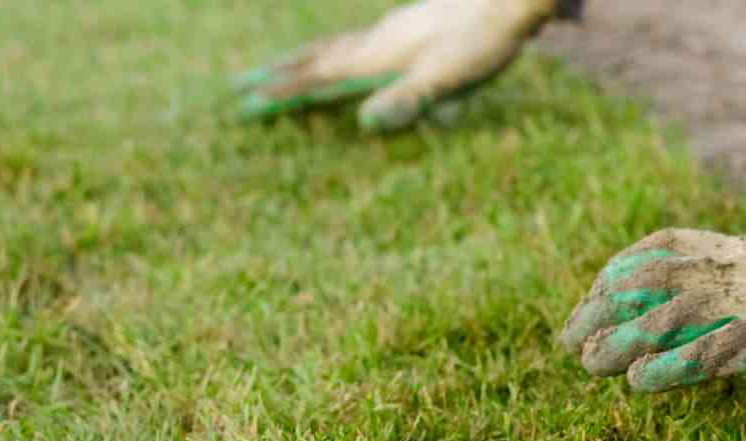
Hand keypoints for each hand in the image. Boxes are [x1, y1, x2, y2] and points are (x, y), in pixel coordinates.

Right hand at [234, 0, 560, 132]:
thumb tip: (365, 123)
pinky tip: (347, 53)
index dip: (281, 93)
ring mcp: (390, 31)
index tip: (245, 104)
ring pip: (332, 46)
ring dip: (301, 59)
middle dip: (276, 74)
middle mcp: (376, 41)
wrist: (507, 1)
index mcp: (377, 58)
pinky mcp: (408, 27)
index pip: (317, 78)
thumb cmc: (480, 44)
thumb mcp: (445, 80)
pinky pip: (354, 42)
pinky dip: (331, 51)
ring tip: (277, 67)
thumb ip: (406, 101)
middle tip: (238, 86)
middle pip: (314, 58)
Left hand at [560, 188, 745, 391]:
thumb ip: (738, 271)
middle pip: (651, 283)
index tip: (592, 295)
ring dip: (623, 340)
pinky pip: (712, 352)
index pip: (660, 250)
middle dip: (603, 308)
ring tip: (590, 364)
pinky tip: (640, 382)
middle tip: (569, 339)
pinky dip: (670, 366)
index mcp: (738, 250)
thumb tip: (701, 291)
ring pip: (671, 316)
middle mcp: (737, 271)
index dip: (618, 272)